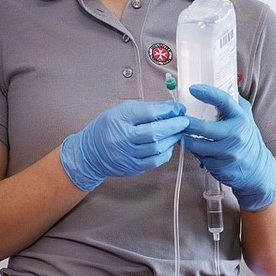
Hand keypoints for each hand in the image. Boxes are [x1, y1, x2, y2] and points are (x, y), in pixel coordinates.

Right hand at [59, 100, 188, 191]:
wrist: (90, 153)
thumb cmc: (107, 128)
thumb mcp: (121, 111)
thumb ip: (145, 109)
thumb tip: (170, 108)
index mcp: (119, 119)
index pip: (148, 113)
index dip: (167, 110)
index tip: (178, 108)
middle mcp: (122, 138)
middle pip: (155, 132)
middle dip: (174, 125)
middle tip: (185, 120)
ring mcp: (127, 155)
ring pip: (157, 147)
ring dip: (172, 138)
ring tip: (178, 132)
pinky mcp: (132, 167)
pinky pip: (155, 161)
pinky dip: (166, 153)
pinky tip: (169, 145)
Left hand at [182, 84, 275, 211]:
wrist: (258, 170)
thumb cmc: (246, 138)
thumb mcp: (244, 118)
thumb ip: (231, 104)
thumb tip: (214, 83)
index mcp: (241, 118)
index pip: (224, 101)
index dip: (208, 93)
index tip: (193, 88)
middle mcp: (236, 135)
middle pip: (203, 127)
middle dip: (187, 123)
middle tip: (177, 119)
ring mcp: (228, 153)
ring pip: (197, 144)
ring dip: (186, 139)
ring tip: (180, 133)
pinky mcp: (220, 167)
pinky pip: (199, 157)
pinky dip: (193, 151)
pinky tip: (192, 147)